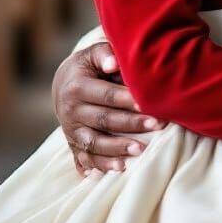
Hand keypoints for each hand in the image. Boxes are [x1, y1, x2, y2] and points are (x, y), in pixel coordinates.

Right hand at [52, 41, 165, 174]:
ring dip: (117, 148)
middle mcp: (71, 110)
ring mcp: (71, 130)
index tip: (148, 103)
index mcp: (77, 87)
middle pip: (103, 120)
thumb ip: (105, 53)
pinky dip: (100, 165)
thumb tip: (114, 62)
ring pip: (94, 142)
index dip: (127, 100)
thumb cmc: (89, 65)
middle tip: (158, 125)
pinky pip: (84, 158)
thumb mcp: (94, 53)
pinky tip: (118, 169)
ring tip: (140, 150)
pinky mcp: (73, 143)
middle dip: (131, 124)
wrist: (64, 82)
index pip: (106, 95)